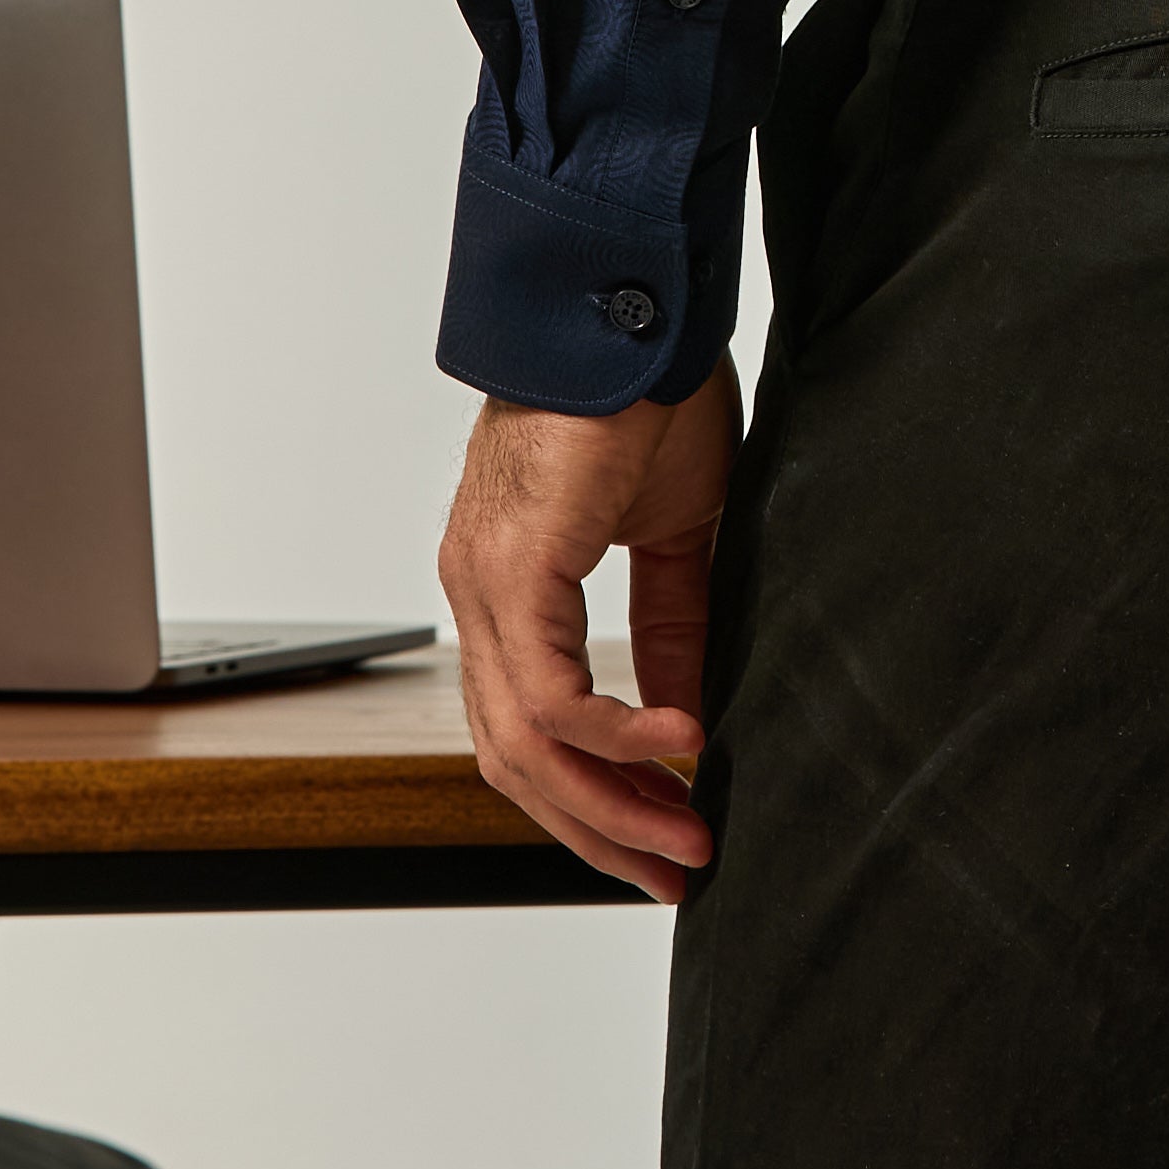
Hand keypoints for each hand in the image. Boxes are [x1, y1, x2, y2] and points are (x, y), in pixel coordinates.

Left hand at [440, 363, 740, 899]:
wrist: (628, 300)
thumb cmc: (647, 390)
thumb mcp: (674, 534)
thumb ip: (674, 628)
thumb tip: (686, 721)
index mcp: (509, 586)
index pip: (530, 728)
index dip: (594, 796)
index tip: (663, 838)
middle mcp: (481, 594)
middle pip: (516, 762)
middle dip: (600, 828)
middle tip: (676, 868)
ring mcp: (487, 584)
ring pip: (525, 746)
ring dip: (610, 803)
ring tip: (687, 829)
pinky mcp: (514, 568)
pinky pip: (552, 693)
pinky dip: (616, 735)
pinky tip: (680, 745)